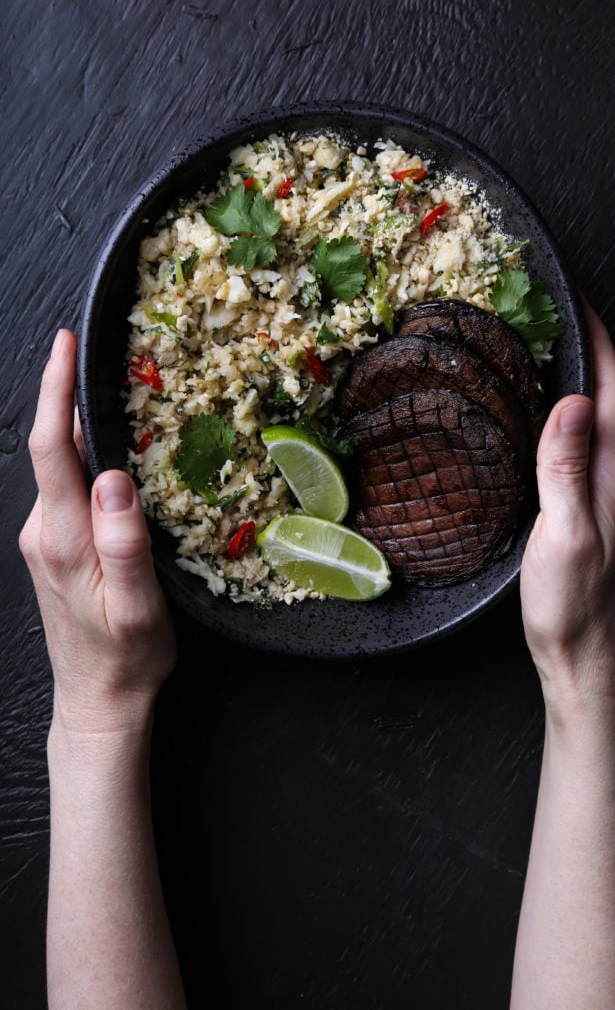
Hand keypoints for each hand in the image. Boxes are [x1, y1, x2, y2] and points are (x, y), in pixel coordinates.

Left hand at [19, 328, 175, 734]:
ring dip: (82, 430)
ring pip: (62, 468)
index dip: (54, 390)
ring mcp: (45, 539)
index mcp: (63, 538)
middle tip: (105, 359)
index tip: (64, 345)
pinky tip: (115, 458)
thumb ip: (123, 540)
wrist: (98, 700)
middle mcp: (44, 531)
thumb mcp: (138, 605)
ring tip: (120, 400)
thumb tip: (112, 477)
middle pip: (54, 448)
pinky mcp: (55, 547)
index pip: (51, 448)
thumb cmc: (126, 657)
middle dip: (71, 396)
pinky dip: (86, 461)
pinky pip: (68, 489)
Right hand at [520, 301, 614, 711]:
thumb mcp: (563, 533)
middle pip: (612, 396)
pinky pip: (587, 444)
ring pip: (601, 418)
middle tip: (555, 317)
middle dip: (591, 349)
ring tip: (549, 353)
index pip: (613, 390)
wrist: (585, 656)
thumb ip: (566, 467)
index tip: (576, 303)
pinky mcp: (597, 508)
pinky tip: (548, 417)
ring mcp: (612, 493)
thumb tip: (571, 401)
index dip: (598, 342)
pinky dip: (571, 415)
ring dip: (582, 379)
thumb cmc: (573, 604)